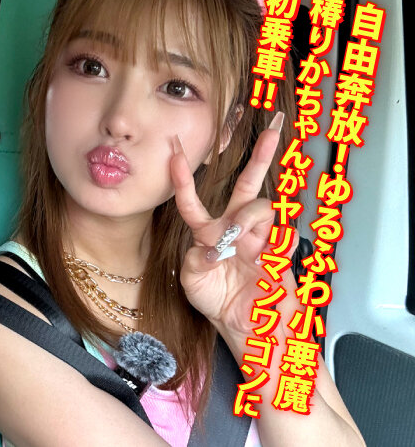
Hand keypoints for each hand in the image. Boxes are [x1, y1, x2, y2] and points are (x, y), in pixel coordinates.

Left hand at [169, 112, 295, 335]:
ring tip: (239, 242)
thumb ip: (194, 262)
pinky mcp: (280, 254)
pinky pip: (284, 236)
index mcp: (208, 234)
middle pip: (247, 186)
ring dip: (248, 218)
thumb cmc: (218, 302)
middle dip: (260, 158)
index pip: (193, 203)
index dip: (183, 179)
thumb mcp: (192, 283)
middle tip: (272, 130)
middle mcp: (235, 230)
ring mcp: (260, 239)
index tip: (175, 152)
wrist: (246, 329)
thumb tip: (210, 247)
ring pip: (261, 207)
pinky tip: (265, 257)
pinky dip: (274, 243)